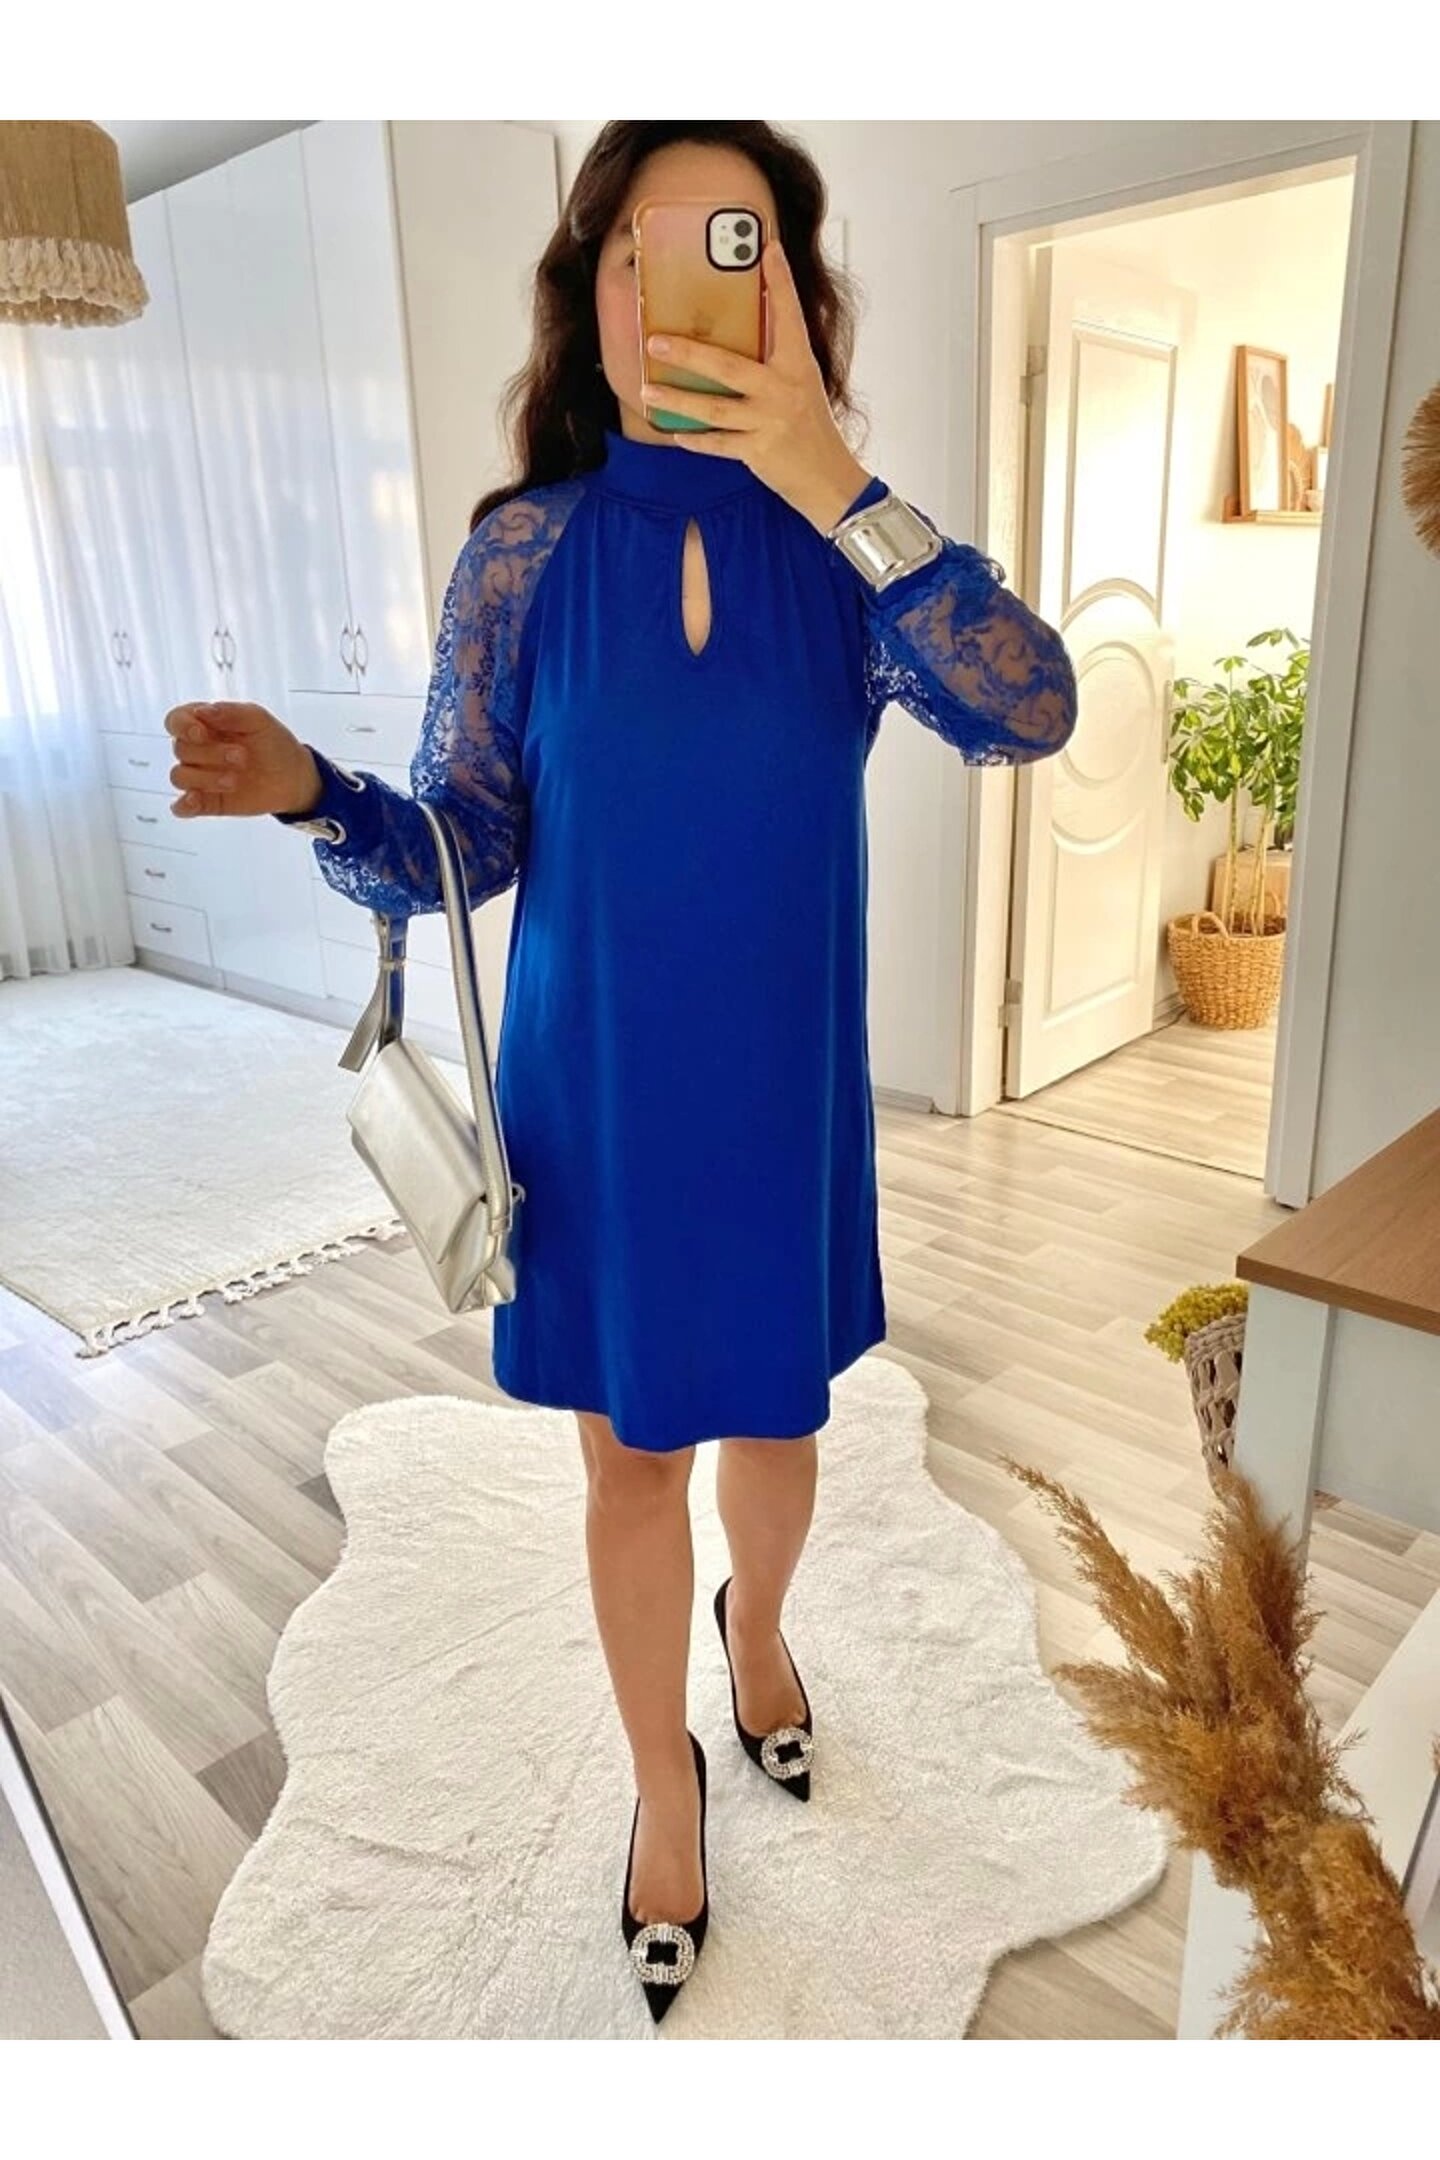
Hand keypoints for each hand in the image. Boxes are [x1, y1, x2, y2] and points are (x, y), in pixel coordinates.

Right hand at [163, 700, 319, 819]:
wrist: (294, 777)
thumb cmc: (273, 743)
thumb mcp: (259, 720)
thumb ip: (231, 712)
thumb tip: (202, 711)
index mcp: (204, 724)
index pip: (176, 720)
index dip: (182, 726)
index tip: (202, 733)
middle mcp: (197, 750)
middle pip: (181, 749)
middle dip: (210, 753)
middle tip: (242, 757)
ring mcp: (200, 776)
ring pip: (179, 776)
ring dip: (204, 778)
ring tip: (234, 780)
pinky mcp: (207, 801)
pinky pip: (183, 807)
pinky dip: (184, 805)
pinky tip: (195, 801)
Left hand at [640, 236, 872, 532]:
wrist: (829, 478)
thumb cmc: (811, 426)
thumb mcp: (802, 382)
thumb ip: (778, 354)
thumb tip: (751, 318)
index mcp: (798, 365)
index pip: (789, 316)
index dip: (780, 281)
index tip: (768, 248)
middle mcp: (783, 390)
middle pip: (728, 367)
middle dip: (688, 354)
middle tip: (654, 342)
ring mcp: (769, 422)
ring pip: (714, 409)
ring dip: (677, 400)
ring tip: (648, 391)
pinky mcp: (759, 452)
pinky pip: (718, 444)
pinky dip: (695, 440)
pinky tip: (675, 432)